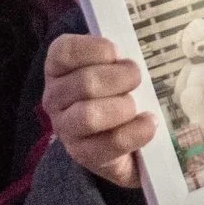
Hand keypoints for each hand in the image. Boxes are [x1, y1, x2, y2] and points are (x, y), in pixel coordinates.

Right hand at [42, 33, 153, 189]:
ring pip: (90, 115)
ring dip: (122, 107)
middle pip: (85, 83)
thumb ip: (117, 59)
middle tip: (136, 78)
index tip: (118, 54)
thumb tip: (134, 57)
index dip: (96, 49)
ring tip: (136, 106)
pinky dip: (136, 131)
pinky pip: (112, 142)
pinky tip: (148, 123)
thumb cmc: (115, 93)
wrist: (119, 141)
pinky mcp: (84, 155)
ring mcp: (66, 129)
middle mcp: (54, 98)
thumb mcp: (113, 68)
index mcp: (58, 68)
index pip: (64, 52)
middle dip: (120, 78)